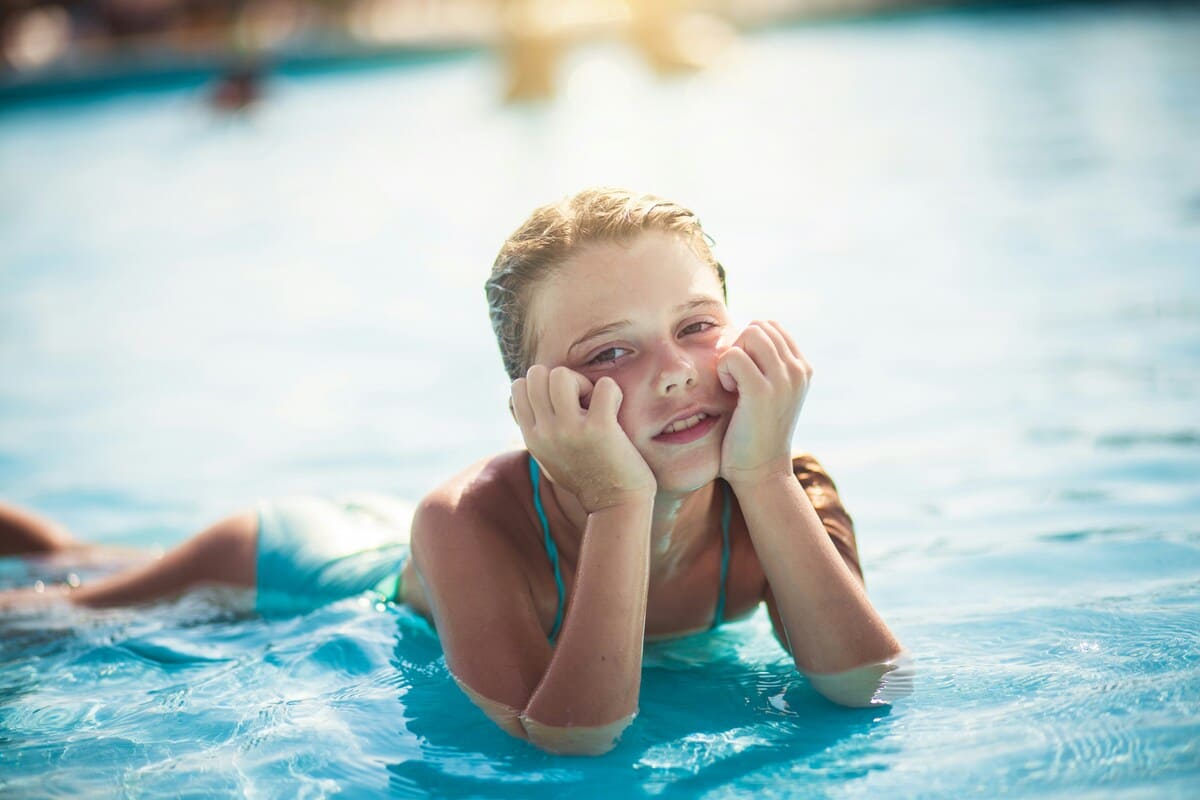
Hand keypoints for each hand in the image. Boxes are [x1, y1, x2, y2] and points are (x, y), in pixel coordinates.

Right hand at [511, 365, 655, 512]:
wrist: (615, 505)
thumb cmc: (587, 476)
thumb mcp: (549, 455)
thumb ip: (537, 428)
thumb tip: (525, 392)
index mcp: (531, 437)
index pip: (519, 386)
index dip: (543, 386)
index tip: (562, 406)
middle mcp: (545, 432)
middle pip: (538, 374)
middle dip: (562, 380)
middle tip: (581, 404)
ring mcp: (570, 430)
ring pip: (562, 374)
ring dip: (584, 383)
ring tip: (596, 406)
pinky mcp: (600, 429)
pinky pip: (604, 386)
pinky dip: (613, 392)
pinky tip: (615, 410)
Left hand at [716, 320, 811, 485]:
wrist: (760, 471)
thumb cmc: (755, 431)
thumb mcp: (770, 392)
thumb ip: (765, 363)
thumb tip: (741, 333)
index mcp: (802, 368)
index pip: (771, 326)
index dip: (748, 342)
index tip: (743, 372)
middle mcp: (799, 371)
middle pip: (759, 326)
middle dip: (739, 346)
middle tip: (735, 378)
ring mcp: (784, 380)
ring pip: (749, 334)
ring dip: (732, 355)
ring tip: (733, 384)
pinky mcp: (763, 392)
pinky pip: (734, 356)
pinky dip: (723, 370)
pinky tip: (729, 391)